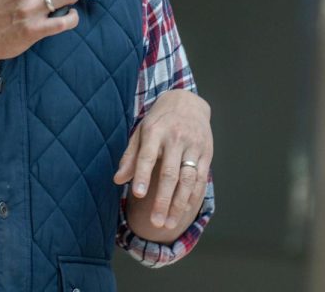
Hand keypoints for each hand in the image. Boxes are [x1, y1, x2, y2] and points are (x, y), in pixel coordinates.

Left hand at [114, 89, 212, 233]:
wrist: (187, 101)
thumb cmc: (159, 120)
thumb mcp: (141, 132)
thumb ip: (130, 156)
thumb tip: (118, 180)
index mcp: (155, 131)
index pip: (148, 156)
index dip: (143, 175)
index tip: (138, 194)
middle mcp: (176, 138)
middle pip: (170, 173)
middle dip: (163, 200)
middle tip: (156, 222)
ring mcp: (193, 145)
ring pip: (187, 180)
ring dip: (179, 204)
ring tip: (169, 224)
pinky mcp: (206, 152)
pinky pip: (200, 178)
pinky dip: (193, 196)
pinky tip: (185, 210)